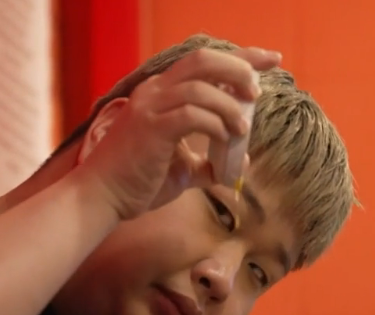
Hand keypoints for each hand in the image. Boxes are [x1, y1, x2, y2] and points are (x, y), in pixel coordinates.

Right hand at [78, 46, 281, 220]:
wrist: (102, 198)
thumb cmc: (138, 183)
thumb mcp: (182, 171)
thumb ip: (210, 164)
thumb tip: (243, 164)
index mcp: (162, 93)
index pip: (205, 62)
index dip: (242, 56)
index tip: (272, 59)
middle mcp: (155, 92)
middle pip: (203, 59)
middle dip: (237, 68)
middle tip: (256, 92)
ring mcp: (150, 107)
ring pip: (200, 86)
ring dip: (229, 105)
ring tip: (243, 128)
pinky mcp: (151, 128)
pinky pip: (191, 115)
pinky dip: (215, 125)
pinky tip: (225, 140)